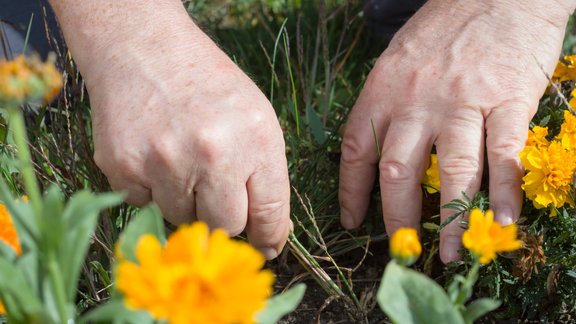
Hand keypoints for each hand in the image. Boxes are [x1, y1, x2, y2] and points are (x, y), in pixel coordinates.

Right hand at [52, 5, 291, 258]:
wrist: (143, 50)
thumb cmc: (208, 85)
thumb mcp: (255, 117)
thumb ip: (265, 175)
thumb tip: (266, 236)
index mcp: (255, 140)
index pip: (270, 215)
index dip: (268, 237)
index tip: (264, 245)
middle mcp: (212, 154)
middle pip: (225, 226)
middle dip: (224, 217)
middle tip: (214, 188)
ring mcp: (164, 163)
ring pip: (181, 219)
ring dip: (184, 199)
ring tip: (180, 157)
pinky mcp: (123, 167)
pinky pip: (144, 205)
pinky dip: (151, 188)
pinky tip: (153, 153)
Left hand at [339, 0, 572, 262]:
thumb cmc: (444, 26)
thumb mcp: (397, 59)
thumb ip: (386, 104)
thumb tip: (378, 153)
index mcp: (382, 90)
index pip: (356, 151)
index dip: (351, 192)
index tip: (351, 221)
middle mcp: (416, 100)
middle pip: (398, 172)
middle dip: (397, 218)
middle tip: (402, 247)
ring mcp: (463, 101)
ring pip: (452, 172)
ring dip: (452, 220)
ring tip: (452, 254)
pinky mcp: (508, 99)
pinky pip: (504, 155)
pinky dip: (505, 193)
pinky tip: (503, 221)